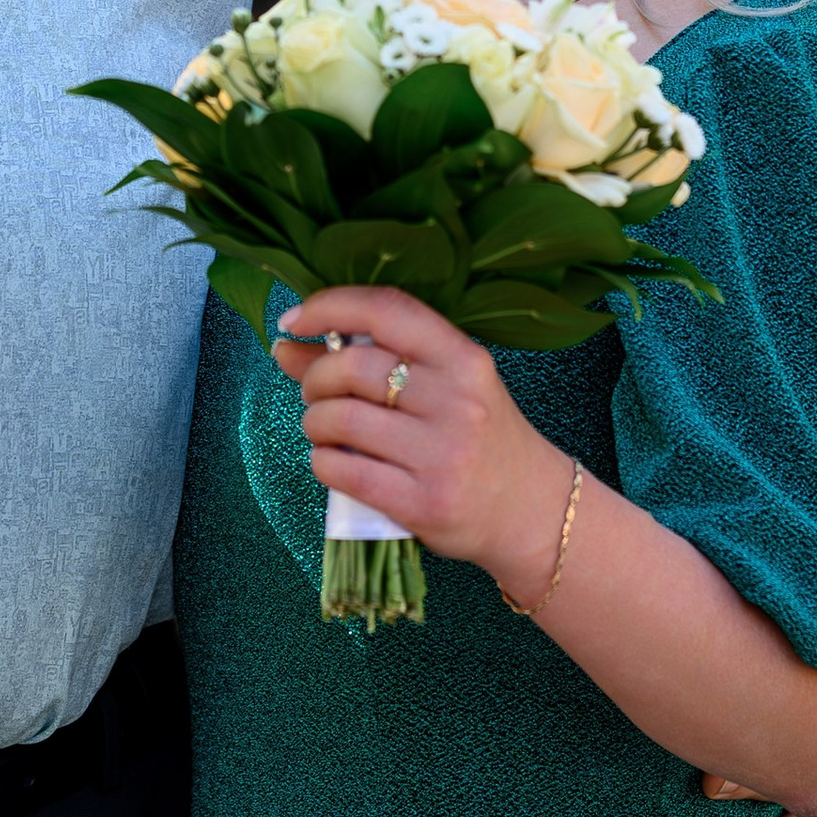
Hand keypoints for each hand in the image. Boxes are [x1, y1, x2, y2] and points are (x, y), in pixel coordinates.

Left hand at [274, 287, 572, 601]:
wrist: (530, 510)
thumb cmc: (481, 437)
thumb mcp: (445, 386)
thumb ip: (375, 359)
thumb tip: (286, 345)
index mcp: (465, 359)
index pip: (387, 310)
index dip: (330, 306)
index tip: (296, 319)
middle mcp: (457, 400)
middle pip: (354, 367)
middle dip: (316, 377)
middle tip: (315, 392)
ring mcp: (442, 454)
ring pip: (342, 419)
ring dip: (315, 422)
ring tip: (324, 429)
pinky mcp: (424, 503)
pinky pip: (344, 471)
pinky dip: (322, 461)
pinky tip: (331, 460)